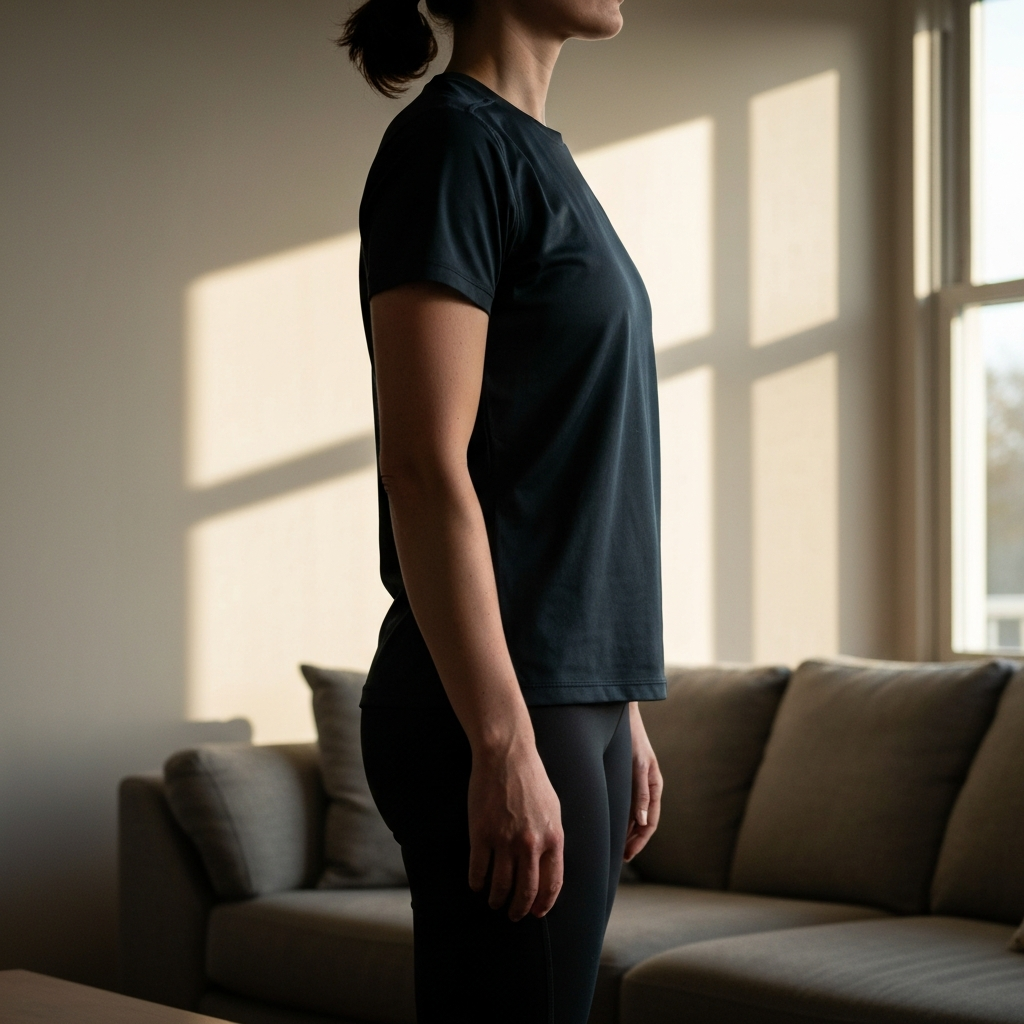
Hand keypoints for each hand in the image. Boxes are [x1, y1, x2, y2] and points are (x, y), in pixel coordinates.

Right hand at [467, 735, 563, 921]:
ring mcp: (505, 840)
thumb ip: (552, 838)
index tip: (536, 912)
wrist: (506, 755)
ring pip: (500, 885)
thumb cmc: (531, 778)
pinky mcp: (481, 834)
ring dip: (497, 899)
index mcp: (553, 838)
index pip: (552, 883)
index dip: (543, 903)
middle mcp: (531, 844)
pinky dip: (477, 882)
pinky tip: (476, 884)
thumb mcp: (553, 809)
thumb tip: (548, 865)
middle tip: (513, 914)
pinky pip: (478, 870)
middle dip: (519, 909)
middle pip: (526, 890)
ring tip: (493, 901)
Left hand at [623, 702, 661, 861]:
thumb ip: (641, 792)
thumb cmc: (632, 738)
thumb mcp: (638, 765)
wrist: (622, 714)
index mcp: (654, 785)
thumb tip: (641, 822)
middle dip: (633, 841)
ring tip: (613, 847)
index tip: (627, 856)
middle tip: (619, 857)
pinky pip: (626, 804)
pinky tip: (609, 824)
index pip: (650, 822)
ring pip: (634, 815)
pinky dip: (620, 817)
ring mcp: (638, 782)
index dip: (639, 841)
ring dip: (626, 831)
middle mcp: (648, 786)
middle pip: (642, 822)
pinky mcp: (627, 777)